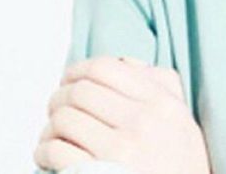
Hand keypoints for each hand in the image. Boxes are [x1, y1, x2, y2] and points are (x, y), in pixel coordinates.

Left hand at [33, 55, 211, 173]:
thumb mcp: (180, 115)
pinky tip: (49, 155)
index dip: (78, 70)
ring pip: (64, 119)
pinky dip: (44, 151)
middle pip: (80, 91)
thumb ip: (159, 83)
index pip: (106, 68)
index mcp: (160, 101)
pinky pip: (57, 151)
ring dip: (50, 126)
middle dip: (59, 98)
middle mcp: (141, 120)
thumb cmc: (180, 162)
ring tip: (53, 135)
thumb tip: (123, 62)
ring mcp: (120, 150)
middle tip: (57, 107)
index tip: (69, 79)